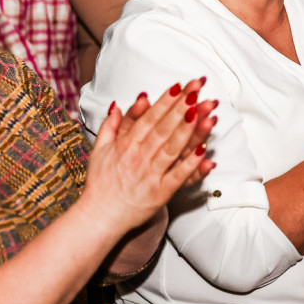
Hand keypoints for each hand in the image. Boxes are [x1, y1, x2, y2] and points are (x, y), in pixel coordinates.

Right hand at [86, 79, 216, 234]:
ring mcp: (150, 175)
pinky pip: (178, 176)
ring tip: (203, 113)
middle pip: (163, 128)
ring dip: (189, 130)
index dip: (165, 102)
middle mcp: (138, 157)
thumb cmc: (100, 184)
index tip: (179, 86)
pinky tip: (204, 151)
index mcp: (126, 145)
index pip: (149, 118)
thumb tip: (116, 106)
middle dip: (181, 108)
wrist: (99, 217)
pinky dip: (191, 164)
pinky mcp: (160, 193)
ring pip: (172, 148)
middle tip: (197, 91)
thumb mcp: (99, 150)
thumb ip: (109, 126)